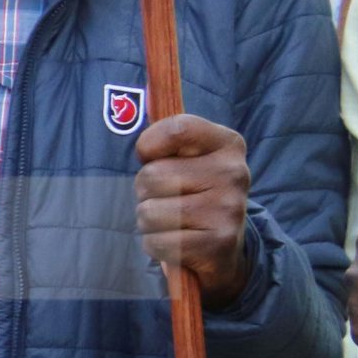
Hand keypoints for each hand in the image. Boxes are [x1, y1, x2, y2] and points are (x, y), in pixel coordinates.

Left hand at [133, 114, 251, 307]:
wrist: (223, 247)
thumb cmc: (193, 193)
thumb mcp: (188, 158)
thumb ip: (166, 138)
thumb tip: (124, 110)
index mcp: (227, 143)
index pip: (177, 128)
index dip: (149, 144)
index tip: (149, 156)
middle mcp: (234, 172)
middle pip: (151, 175)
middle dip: (145, 191)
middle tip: (166, 198)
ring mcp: (229, 209)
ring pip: (149, 212)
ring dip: (148, 221)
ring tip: (171, 222)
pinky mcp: (219, 243)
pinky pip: (158, 242)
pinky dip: (156, 244)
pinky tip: (176, 242)